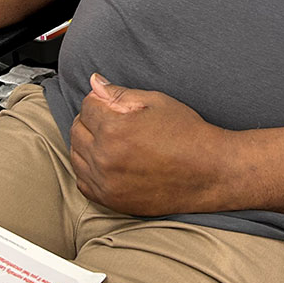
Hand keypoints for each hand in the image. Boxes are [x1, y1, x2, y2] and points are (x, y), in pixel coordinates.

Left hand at [69, 74, 231, 215]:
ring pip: (76, 156)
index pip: (87, 105)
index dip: (100, 100)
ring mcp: (106, 181)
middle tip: (113, 119)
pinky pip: (83, 182)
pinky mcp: (111, 200)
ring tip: (111, 140)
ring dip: (87, 144)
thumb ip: (119, 93)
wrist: (207, 172)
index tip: (112, 103)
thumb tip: (94, 82)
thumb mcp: (156, 101)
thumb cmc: (185, 133)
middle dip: (91, 119)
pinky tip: (106, 161)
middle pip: (77, 130)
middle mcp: (105, 156)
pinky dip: (89, 169)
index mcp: (114, 128)